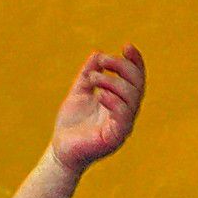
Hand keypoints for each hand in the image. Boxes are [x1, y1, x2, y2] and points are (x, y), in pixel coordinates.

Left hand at [51, 44, 143, 174]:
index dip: (135, 61)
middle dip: (122, 67)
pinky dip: (114, 101)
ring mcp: (123, 126)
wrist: (60, 150)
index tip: (127, 46)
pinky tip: (99, 94)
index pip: (136, 79)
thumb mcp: (79, 93)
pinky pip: (123, 116)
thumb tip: (96, 54)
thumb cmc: (71, 125)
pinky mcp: (115, 138)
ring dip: (113, 82)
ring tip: (94, 78)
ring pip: (131, 98)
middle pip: (137, 84)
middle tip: (103, 60)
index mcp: (121, 101)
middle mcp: (126, 113)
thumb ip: (88, 75)